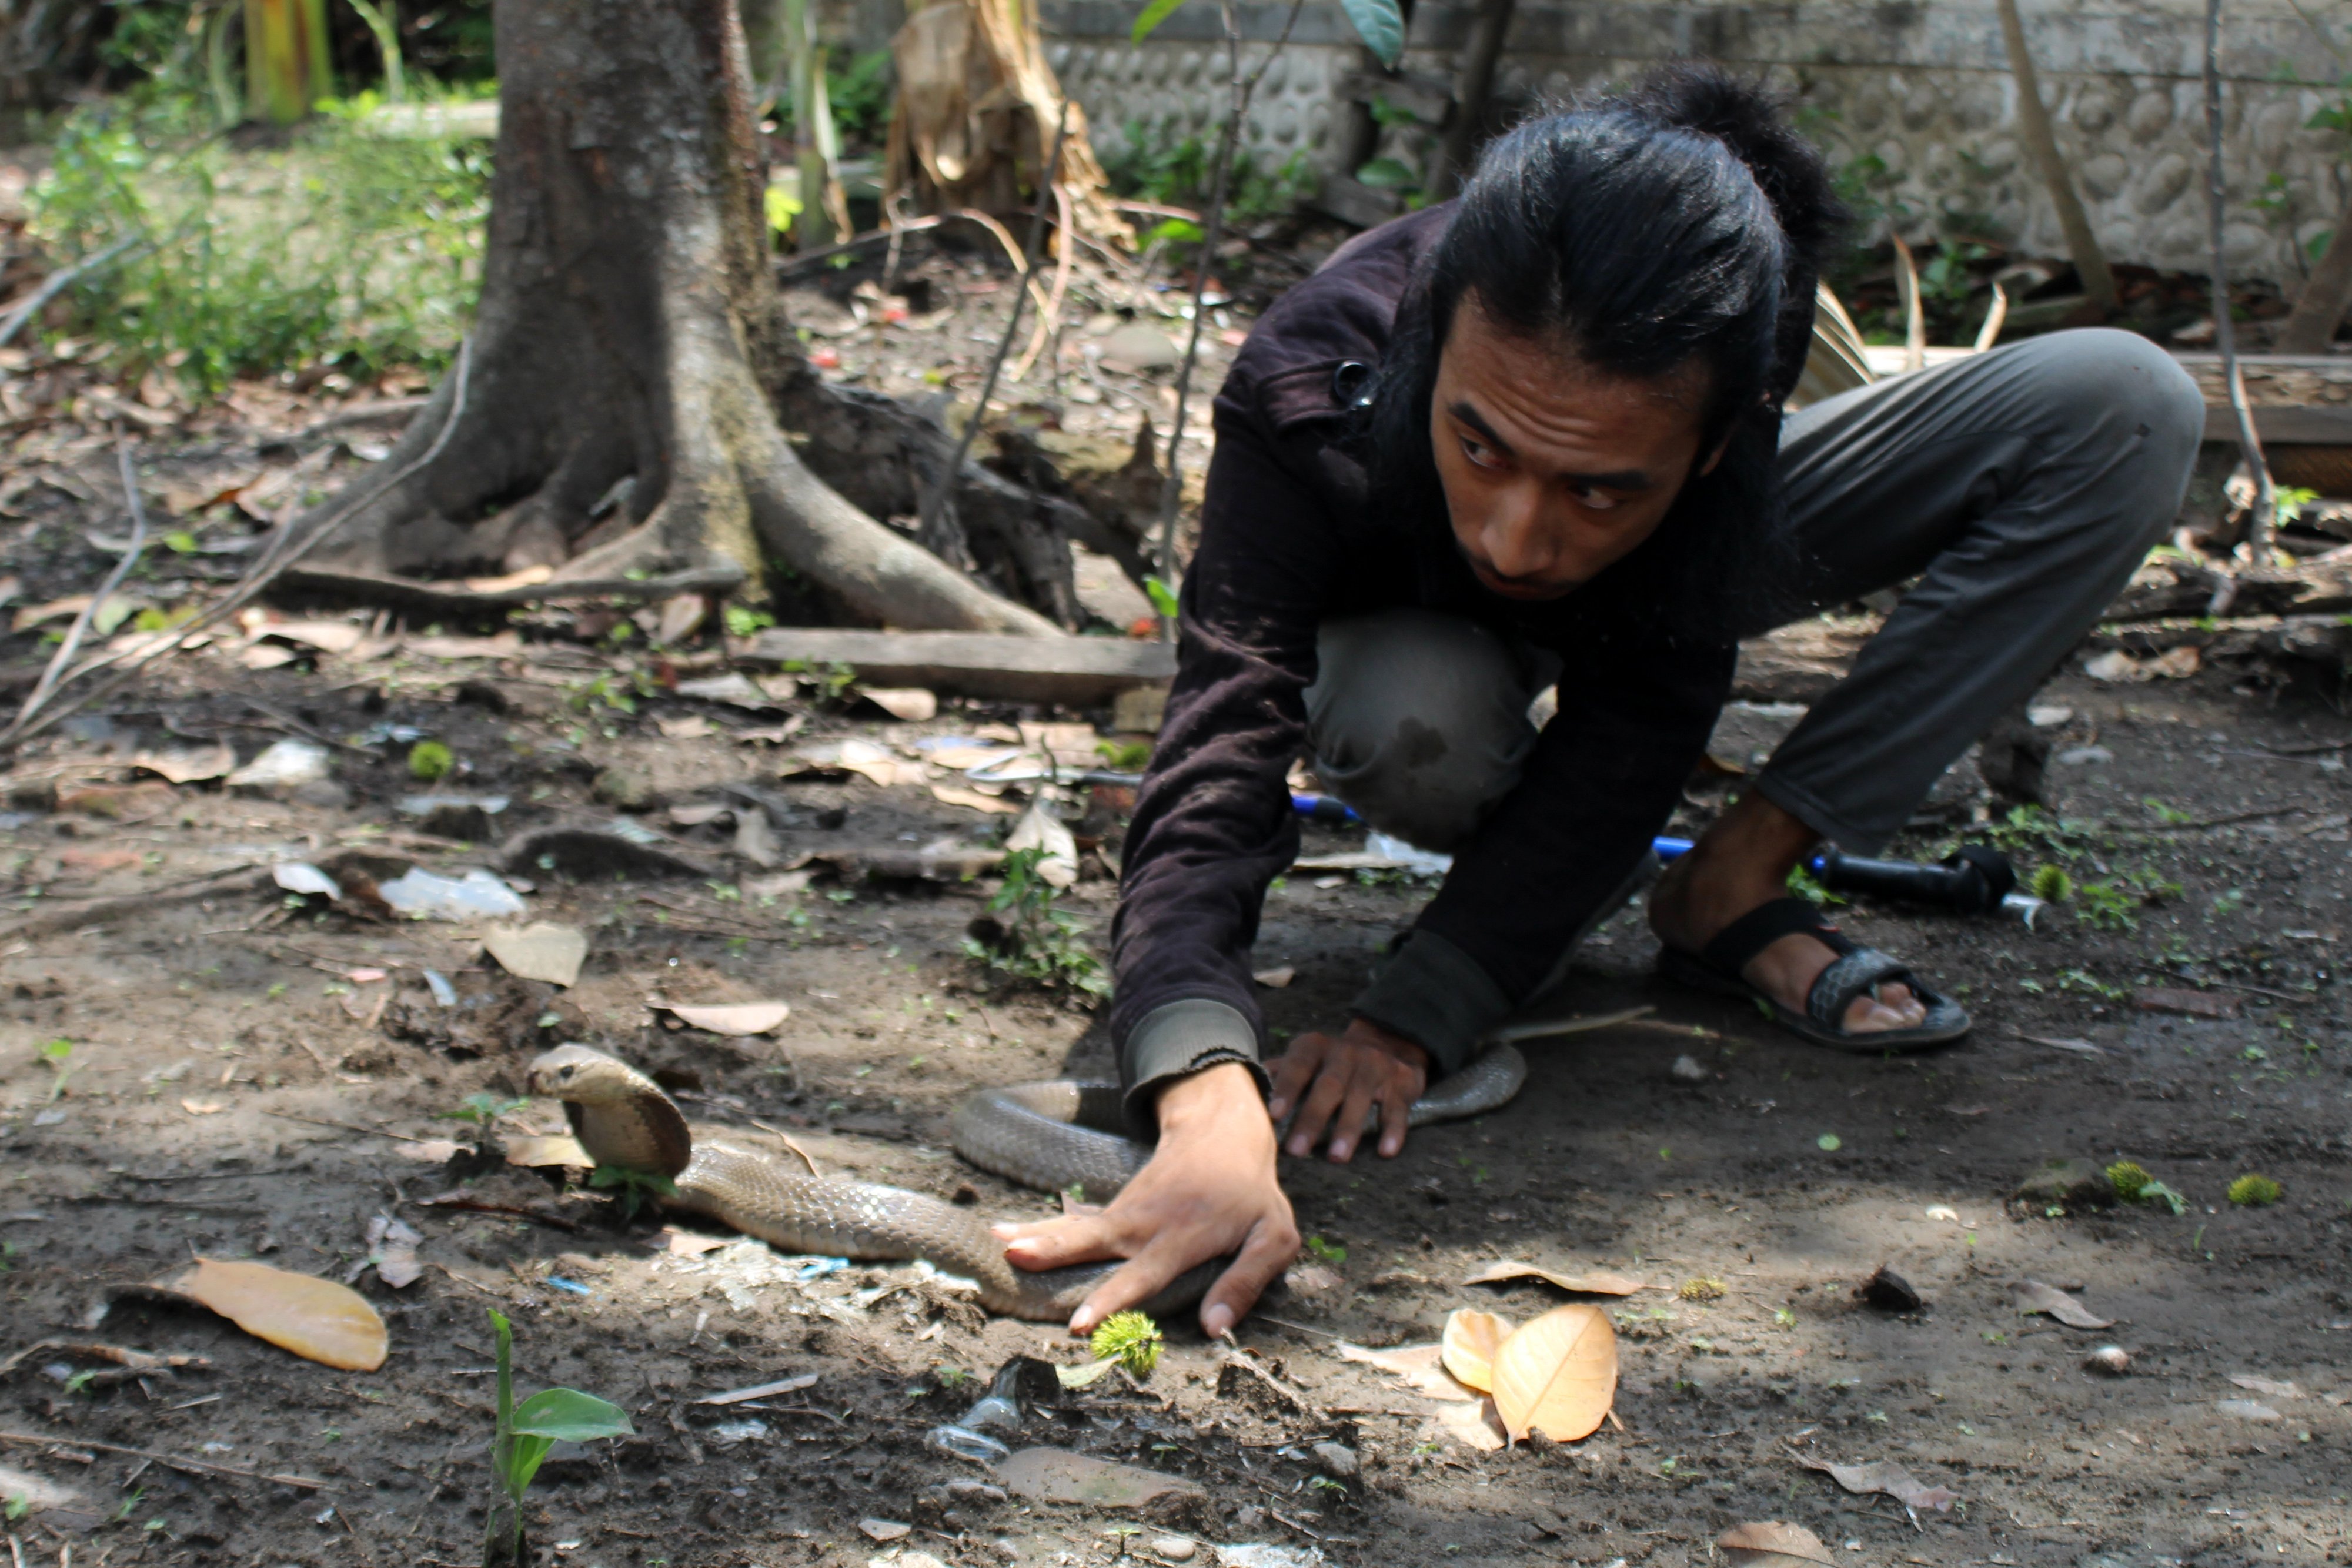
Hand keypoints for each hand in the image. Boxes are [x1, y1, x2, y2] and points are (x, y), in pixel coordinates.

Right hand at [993, 1061, 1298, 1336]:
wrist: (1222, 1131)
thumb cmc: (1251, 1193)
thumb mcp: (1273, 1236)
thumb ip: (1245, 1281)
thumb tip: (1213, 1329)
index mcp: (1184, 1235)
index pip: (1145, 1273)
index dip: (1113, 1297)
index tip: (1081, 1322)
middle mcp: (1146, 1224)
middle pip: (1095, 1240)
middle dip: (1055, 1250)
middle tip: (1016, 1256)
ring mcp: (1126, 1213)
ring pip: (1076, 1228)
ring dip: (1036, 1235)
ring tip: (996, 1242)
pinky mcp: (1115, 1209)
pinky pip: (1075, 1224)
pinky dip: (1039, 1228)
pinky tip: (1002, 1234)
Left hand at [1267, 1016, 1427, 1161]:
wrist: (1389, 1042)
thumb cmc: (1332, 1062)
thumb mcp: (1306, 1057)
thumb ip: (1279, 1072)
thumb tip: (1242, 1089)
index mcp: (1315, 1047)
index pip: (1298, 1065)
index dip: (1286, 1088)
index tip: (1273, 1114)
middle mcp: (1346, 1052)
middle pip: (1328, 1086)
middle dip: (1312, 1118)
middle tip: (1297, 1150)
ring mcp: (1376, 1066)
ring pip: (1361, 1098)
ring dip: (1348, 1128)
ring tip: (1336, 1157)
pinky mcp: (1402, 1083)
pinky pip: (1397, 1108)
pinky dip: (1393, 1130)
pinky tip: (1386, 1151)